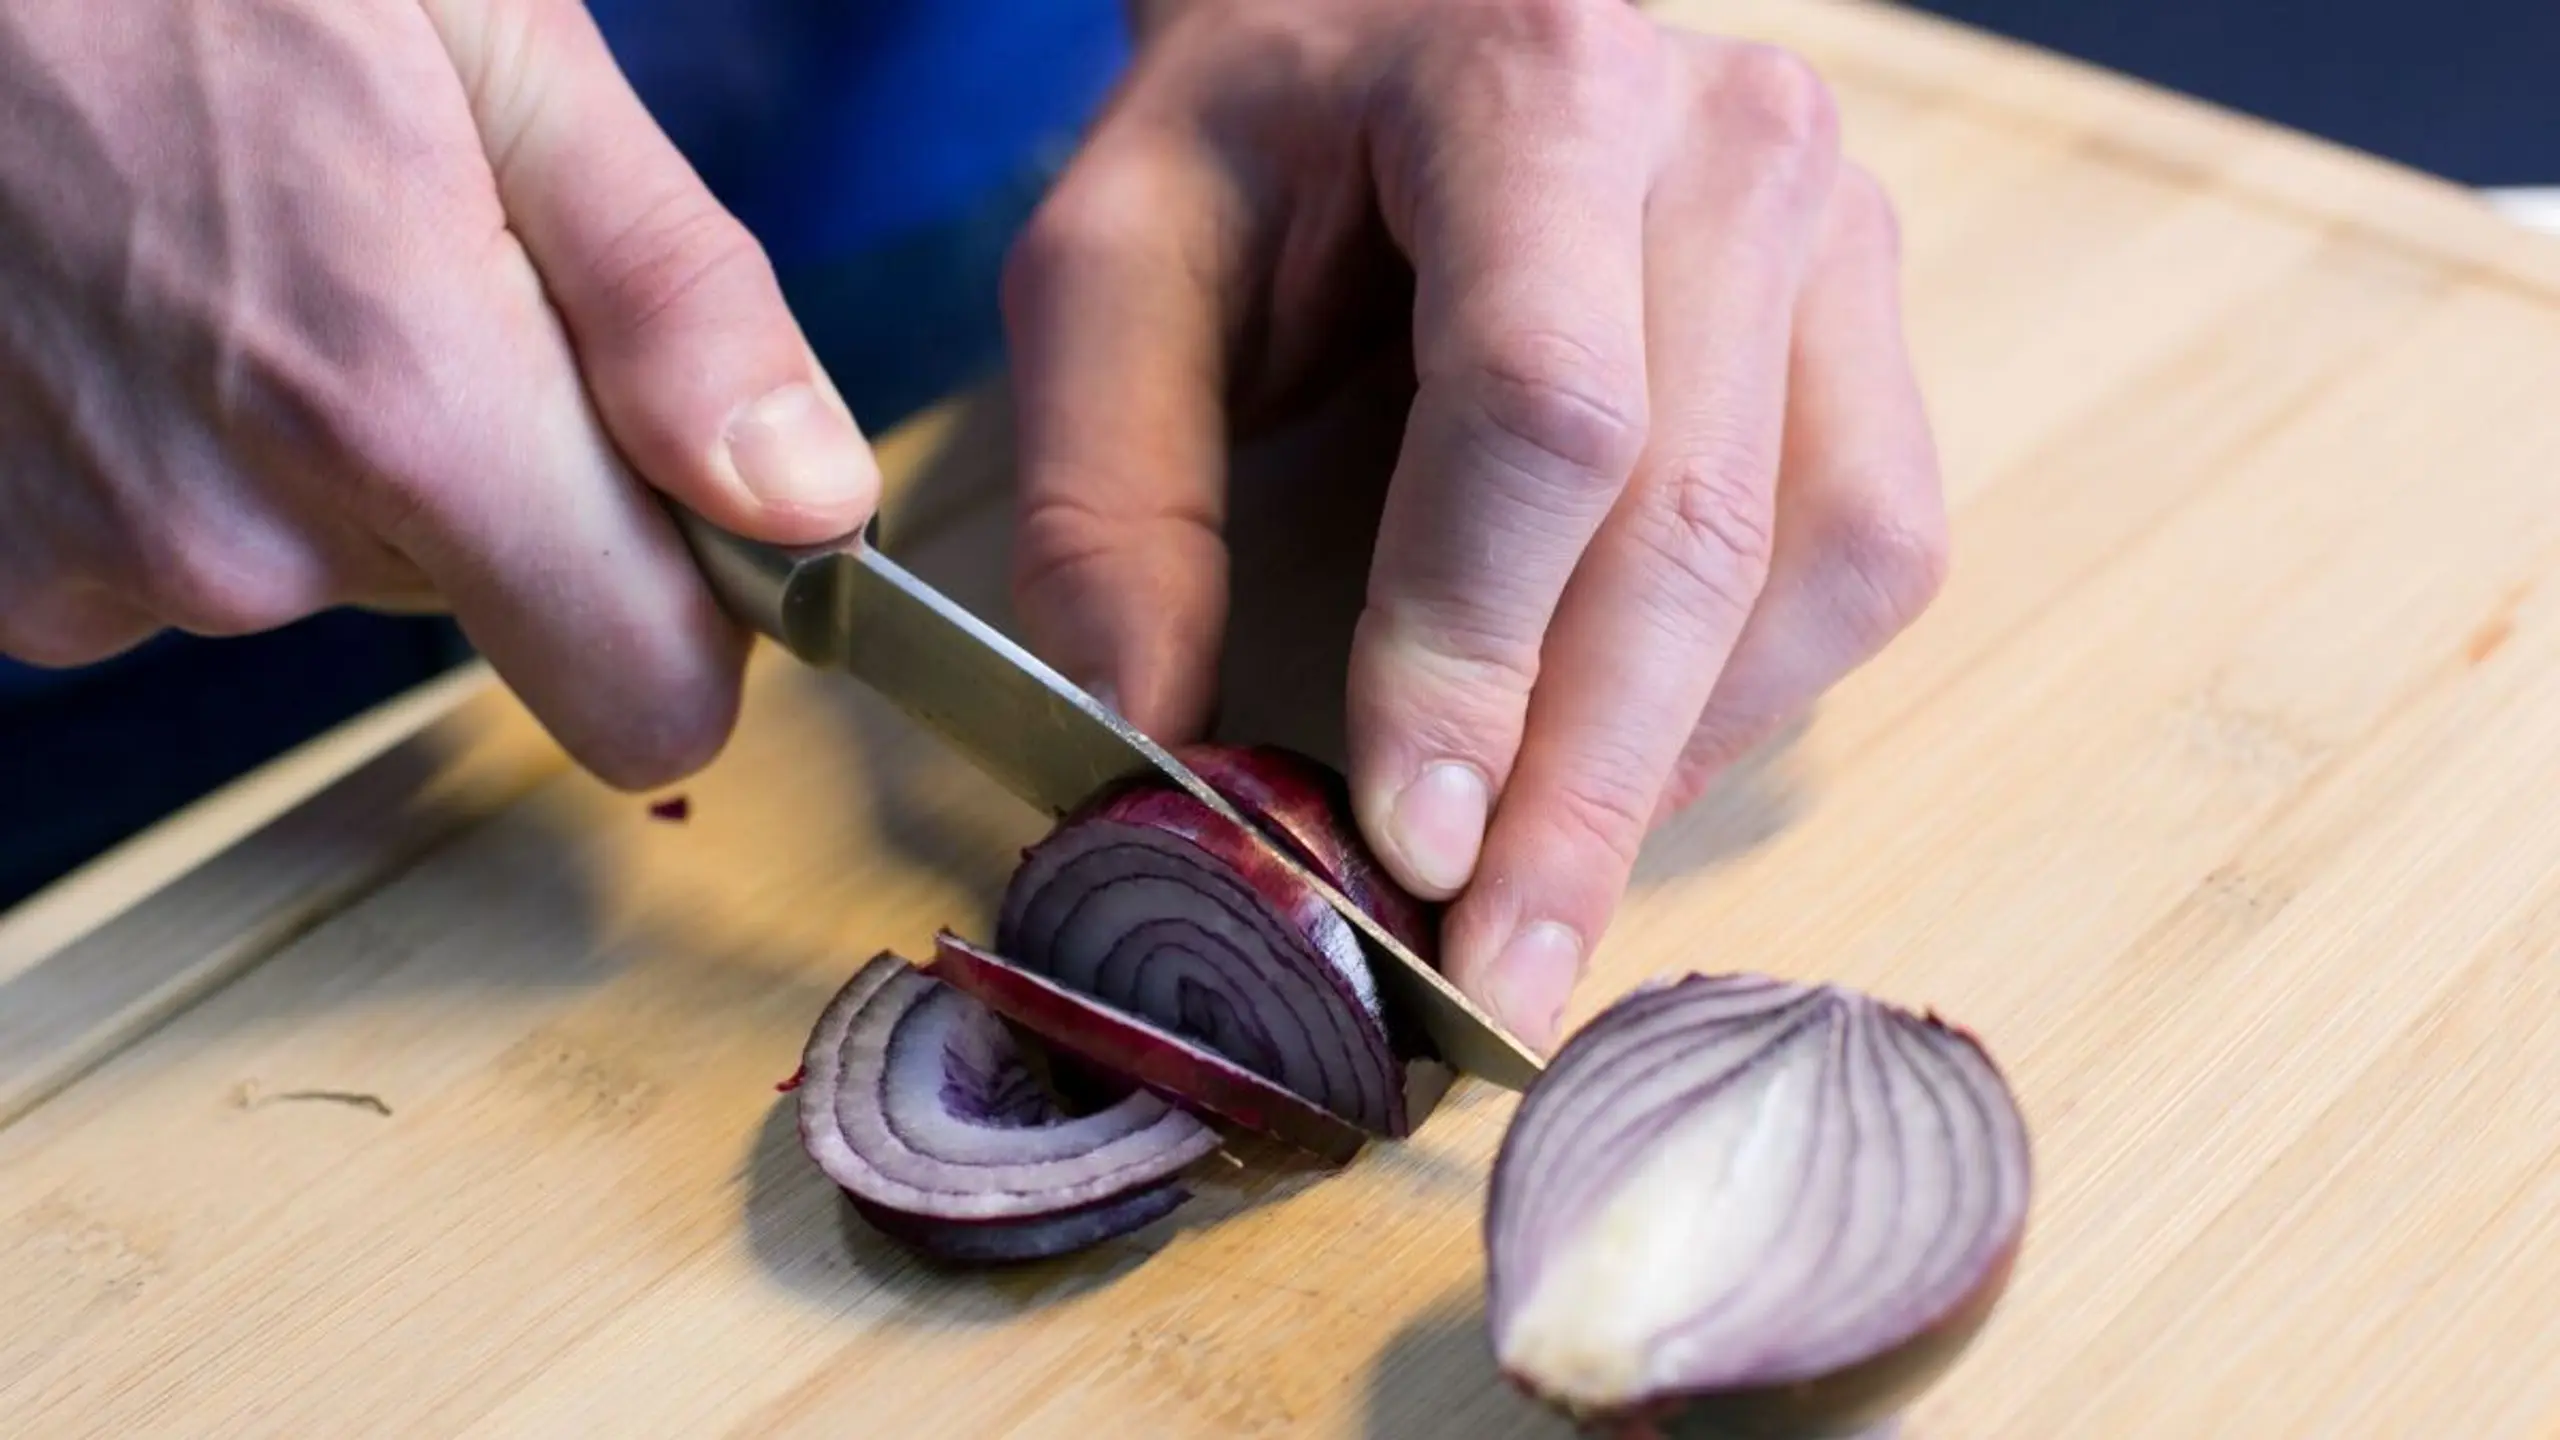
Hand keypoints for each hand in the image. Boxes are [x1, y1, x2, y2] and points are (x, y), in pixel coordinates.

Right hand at [0, 0, 878, 785]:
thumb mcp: (497, 50)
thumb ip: (674, 302)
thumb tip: (811, 506)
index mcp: (401, 408)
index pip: (648, 698)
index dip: (696, 609)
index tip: (680, 491)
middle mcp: (242, 540)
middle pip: (499, 607)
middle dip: (499, 462)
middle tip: (406, 260)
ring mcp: (100, 564)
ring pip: (342, 567)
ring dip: (343, 443)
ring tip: (256, 250)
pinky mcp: (6, 570)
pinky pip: (194, 555)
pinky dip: (204, 454)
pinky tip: (151, 302)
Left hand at [1001, 0, 1945, 1049]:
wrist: (1402, 9)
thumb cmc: (1258, 136)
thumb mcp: (1115, 262)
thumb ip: (1112, 495)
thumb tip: (1147, 752)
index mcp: (1535, 86)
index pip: (1543, 413)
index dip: (1474, 649)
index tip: (1403, 844)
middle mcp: (1733, 145)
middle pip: (1691, 523)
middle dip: (1583, 788)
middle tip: (1492, 984)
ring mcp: (1836, 228)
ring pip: (1815, 561)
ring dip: (1674, 761)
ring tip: (1540, 900)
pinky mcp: (1874, 317)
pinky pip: (1868, 552)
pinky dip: (1748, 696)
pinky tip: (1624, 765)